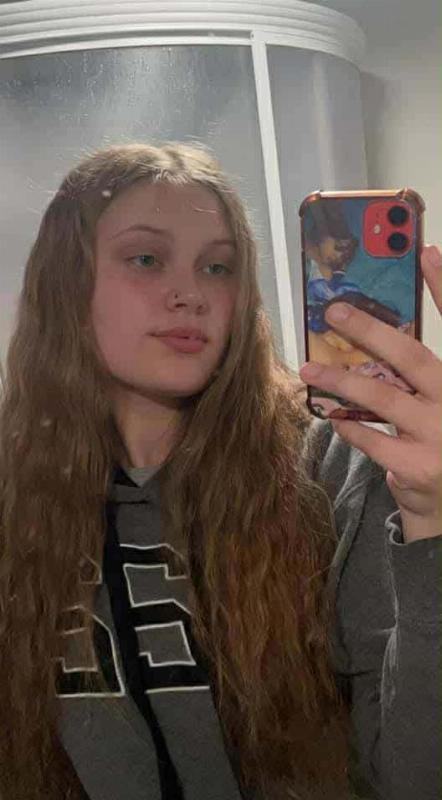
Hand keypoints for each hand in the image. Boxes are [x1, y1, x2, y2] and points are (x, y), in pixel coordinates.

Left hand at [299, 245, 441, 542]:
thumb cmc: (439, 443)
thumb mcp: (437, 402)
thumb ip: (417, 375)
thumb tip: (371, 335)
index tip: (427, 253)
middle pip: (413, 358)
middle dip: (371, 331)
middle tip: (335, 312)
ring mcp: (441, 437)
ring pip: (382, 398)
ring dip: (341, 379)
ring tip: (310, 366)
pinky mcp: (417, 468)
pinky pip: (369, 438)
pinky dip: (347, 423)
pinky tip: (331, 414)